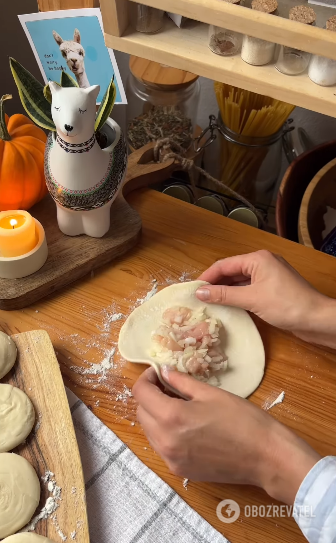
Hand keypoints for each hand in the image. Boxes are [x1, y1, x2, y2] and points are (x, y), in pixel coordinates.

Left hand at [133, 366, 319, 503]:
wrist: (266, 456)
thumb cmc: (242, 419)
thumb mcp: (210, 393)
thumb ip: (181, 382)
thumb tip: (163, 371)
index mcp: (172, 417)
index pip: (140, 394)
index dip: (146, 378)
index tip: (157, 372)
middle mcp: (165, 441)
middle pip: (141, 413)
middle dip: (150, 397)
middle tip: (168, 387)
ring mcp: (171, 459)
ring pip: (149, 431)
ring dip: (155, 415)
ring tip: (177, 405)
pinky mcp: (179, 470)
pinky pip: (161, 447)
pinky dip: (165, 433)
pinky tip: (185, 426)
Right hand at [197, 250, 335, 347]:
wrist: (317, 319)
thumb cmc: (287, 305)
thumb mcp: (251, 299)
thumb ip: (224, 295)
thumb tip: (200, 292)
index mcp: (257, 259)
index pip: (224, 264)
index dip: (207, 276)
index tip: (193, 289)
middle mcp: (262, 263)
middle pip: (231, 271)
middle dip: (215, 283)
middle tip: (198, 297)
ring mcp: (268, 276)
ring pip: (240, 281)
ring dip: (225, 291)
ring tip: (208, 302)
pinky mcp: (272, 289)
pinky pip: (249, 289)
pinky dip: (237, 296)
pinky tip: (227, 306)